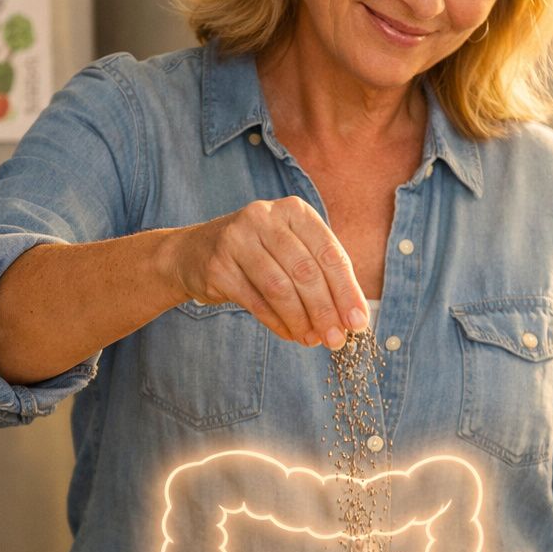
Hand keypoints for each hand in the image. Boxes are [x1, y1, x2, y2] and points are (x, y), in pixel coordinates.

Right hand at [170, 197, 367, 348]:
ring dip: (301, 320)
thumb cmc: (257, 254)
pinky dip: (277, 323)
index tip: (358, 322)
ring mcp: (237, 239)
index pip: (329, 253)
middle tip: (336, 340)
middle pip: (305, 271)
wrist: (193, 253)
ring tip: (313, 340)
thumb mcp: (292, 250)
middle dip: (325, 310)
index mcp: (293, 210)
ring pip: (280, 288)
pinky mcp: (217, 265)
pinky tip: (291, 335)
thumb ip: (322, 276)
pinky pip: (255, 302)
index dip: (347, 291)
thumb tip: (352, 318)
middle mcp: (264, 217)